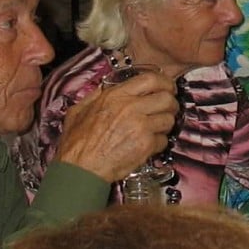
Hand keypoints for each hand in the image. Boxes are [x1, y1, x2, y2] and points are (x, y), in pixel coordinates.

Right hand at [53, 71, 179, 181]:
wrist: (80, 168)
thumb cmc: (77, 142)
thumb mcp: (79, 110)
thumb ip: (95, 96)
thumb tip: (105, 87)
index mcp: (116, 96)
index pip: (151, 79)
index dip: (165, 82)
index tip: (167, 87)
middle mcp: (131, 108)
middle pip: (167, 98)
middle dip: (171, 104)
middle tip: (167, 109)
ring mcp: (140, 127)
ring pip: (169, 120)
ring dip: (165, 125)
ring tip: (156, 129)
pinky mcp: (146, 146)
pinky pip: (164, 140)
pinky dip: (159, 144)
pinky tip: (148, 145)